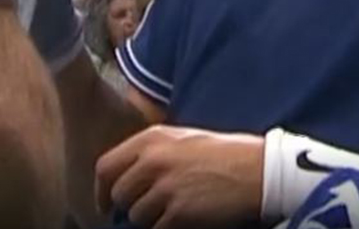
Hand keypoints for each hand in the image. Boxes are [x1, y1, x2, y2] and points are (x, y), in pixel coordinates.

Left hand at [95, 125, 263, 228]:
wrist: (257, 170)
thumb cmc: (223, 154)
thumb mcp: (181, 138)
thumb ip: (151, 153)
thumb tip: (126, 177)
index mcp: (151, 139)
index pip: (106, 167)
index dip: (101, 190)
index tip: (105, 204)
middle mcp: (153, 161)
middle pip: (119, 194)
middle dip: (129, 206)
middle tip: (146, 210)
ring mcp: (165, 187)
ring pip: (136, 215)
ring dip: (149, 219)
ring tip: (173, 210)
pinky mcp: (179, 212)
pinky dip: (166, 228)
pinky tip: (185, 218)